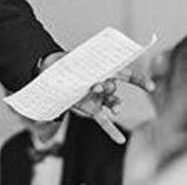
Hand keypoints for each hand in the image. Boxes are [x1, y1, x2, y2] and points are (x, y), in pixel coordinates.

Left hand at [39, 52, 154, 144]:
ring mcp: (99, 98)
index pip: (125, 74)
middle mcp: (104, 84)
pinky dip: (111, 130)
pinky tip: (121, 140)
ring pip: (112, 103)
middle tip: (97, 86)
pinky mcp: (92, 109)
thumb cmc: (65, 64)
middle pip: (113, 88)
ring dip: (115, 106)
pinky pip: (104, 121)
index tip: (150, 87)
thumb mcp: (72, 61)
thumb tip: (88, 67)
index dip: (139, 80)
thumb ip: (82, 64)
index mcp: (103, 70)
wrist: (51, 75)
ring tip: (116, 110)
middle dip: (108, 88)